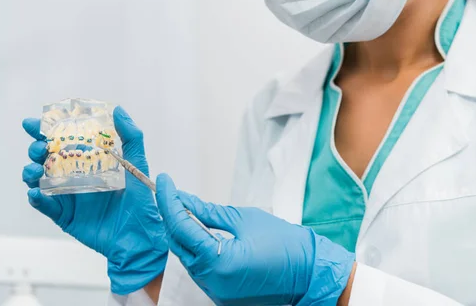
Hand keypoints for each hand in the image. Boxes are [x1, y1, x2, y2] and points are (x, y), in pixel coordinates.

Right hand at [22, 106, 167, 294]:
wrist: (140, 237)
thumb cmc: (141, 201)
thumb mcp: (137, 165)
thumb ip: (131, 138)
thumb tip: (118, 110)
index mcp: (89, 161)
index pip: (63, 141)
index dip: (46, 131)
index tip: (34, 123)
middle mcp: (75, 176)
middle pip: (45, 158)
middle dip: (36, 149)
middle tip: (39, 148)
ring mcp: (68, 197)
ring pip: (39, 180)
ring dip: (30, 172)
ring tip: (34, 169)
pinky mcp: (65, 217)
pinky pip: (45, 207)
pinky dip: (36, 199)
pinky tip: (35, 193)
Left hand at [155, 173, 354, 305]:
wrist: (311, 272)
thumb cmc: (284, 243)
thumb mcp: (244, 220)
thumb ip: (208, 212)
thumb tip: (184, 201)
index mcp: (218, 262)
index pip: (181, 227)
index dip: (169, 201)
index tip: (164, 181)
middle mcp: (212, 282)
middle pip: (178, 245)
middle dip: (171, 216)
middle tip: (171, 192)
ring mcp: (216, 292)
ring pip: (186, 258)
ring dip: (182, 233)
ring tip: (183, 208)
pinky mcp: (222, 294)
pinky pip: (199, 269)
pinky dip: (195, 248)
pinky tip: (197, 230)